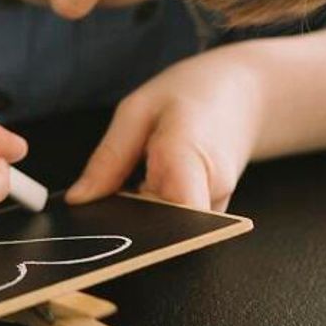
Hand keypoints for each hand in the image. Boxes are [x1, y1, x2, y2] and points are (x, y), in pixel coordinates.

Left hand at [66, 46, 266, 211]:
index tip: (105, 226)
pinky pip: (175, 222)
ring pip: (167, 229)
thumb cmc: (194, 94)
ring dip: (136, 216)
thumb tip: (79, 199)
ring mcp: (214, 209)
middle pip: (162, 230)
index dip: (139, 232)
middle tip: (95, 200)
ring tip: (124, 182)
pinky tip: (140, 189)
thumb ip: (109, 157)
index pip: (173, 218)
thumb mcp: (138, 109)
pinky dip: (151, 212)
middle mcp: (209, 194)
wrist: (247, 95)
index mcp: (189, 158)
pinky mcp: (210, 214)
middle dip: (123, 223)